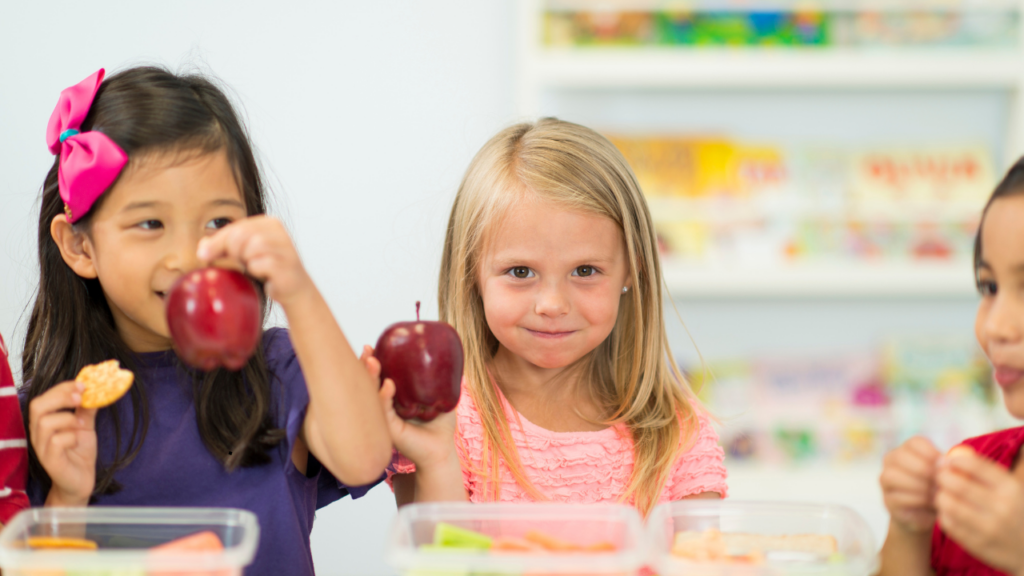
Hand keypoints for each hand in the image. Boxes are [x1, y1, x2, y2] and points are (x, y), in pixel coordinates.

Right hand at [27, 381, 97, 506]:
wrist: (81, 480)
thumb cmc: (79, 452)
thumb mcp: (86, 426)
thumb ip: (87, 409)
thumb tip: (96, 389)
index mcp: (44, 422)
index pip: (43, 398)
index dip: (62, 388)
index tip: (83, 384)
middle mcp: (38, 433)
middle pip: (37, 406)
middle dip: (61, 397)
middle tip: (81, 397)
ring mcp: (41, 448)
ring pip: (45, 423)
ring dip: (69, 419)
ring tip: (82, 425)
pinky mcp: (49, 461)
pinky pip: (55, 442)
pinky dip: (70, 436)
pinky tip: (78, 441)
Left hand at [197, 216, 312, 308]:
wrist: (293, 288)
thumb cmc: (267, 269)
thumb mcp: (244, 253)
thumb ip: (224, 245)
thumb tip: (202, 248)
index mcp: (269, 223)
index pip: (236, 227)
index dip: (217, 241)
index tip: (202, 255)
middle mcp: (278, 231)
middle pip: (241, 235)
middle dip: (232, 251)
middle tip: (239, 263)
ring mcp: (285, 247)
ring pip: (251, 248)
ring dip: (246, 262)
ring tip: (254, 267)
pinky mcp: (287, 264)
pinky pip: (259, 264)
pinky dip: (255, 271)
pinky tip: (263, 275)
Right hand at [360, 346, 458, 468]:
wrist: (441, 449)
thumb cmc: (440, 424)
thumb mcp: (441, 394)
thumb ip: (441, 376)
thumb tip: (448, 352)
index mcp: (393, 397)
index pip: (378, 375)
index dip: (373, 360)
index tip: (372, 345)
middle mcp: (385, 406)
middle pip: (369, 382)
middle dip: (365, 365)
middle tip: (367, 349)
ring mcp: (385, 418)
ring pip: (372, 395)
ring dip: (371, 376)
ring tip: (372, 360)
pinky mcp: (389, 430)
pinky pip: (383, 411)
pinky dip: (384, 396)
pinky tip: (389, 384)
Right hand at [880, 436, 941, 531]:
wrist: (927, 513)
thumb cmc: (939, 487)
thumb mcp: (945, 474)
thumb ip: (947, 466)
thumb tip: (947, 464)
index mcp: (907, 449)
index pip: (914, 443)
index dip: (931, 453)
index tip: (946, 465)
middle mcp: (891, 460)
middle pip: (901, 457)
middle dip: (924, 470)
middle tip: (941, 481)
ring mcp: (886, 480)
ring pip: (895, 477)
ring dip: (920, 486)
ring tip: (937, 493)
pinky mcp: (887, 500)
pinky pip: (899, 497)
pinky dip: (918, 501)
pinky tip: (931, 504)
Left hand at [935, 450, 1023, 574]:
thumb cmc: (1016, 512)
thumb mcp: (1011, 490)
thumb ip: (985, 474)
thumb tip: (951, 456)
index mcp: (1011, 489)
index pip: (976, 466)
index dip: (955, 461)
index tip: (948, 461)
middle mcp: (1002, 508)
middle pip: (958, 484)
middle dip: (943, 477)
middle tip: (939, 476)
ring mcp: (989, 529)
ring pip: (949, 504)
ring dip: (941, 496)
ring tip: (943, 494)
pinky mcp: (977, 545)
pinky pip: (948, 524)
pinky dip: (944, 514)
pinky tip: (949, 512)